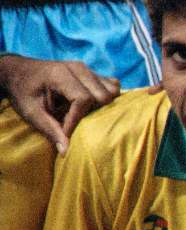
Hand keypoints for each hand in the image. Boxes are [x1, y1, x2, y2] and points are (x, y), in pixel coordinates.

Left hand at [0, 55, 119, 152]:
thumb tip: (66, 151)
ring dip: (103, 106)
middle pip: (103, 95)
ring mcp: (87, 69)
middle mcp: (78, 69)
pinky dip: (107, 98)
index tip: (66, 133)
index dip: (77, 119)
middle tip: (76, 122)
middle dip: (93, 113)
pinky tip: (92, 107)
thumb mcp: (31, 112)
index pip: (83, 99)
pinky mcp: (92, 73)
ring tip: (86, 115)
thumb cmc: (23, 92)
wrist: (18, 72)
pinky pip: (112, 85)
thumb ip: (50, 130)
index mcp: (60, 74)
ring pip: (113, 90)